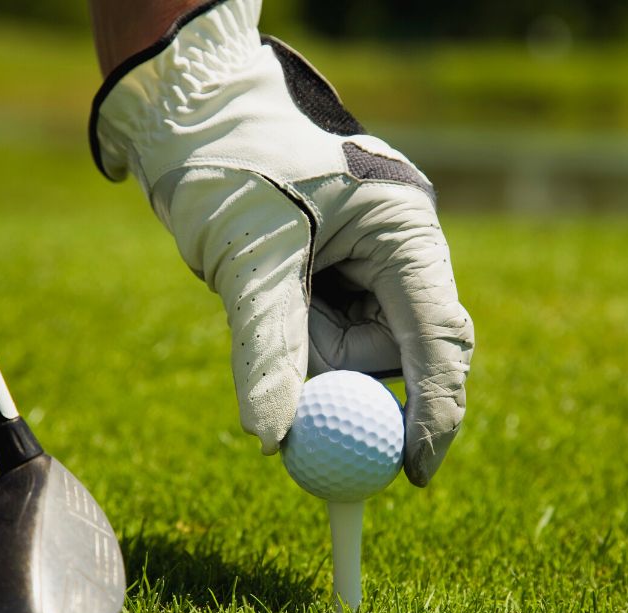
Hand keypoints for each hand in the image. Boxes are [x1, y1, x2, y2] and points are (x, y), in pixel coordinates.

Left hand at [89, 0, 472, 484]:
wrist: (189, 122)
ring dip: (311, 359)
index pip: (437, 334)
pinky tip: (267, 293)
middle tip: (301, 427)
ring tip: (259, 295)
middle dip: (348, 382)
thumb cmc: (227, 167)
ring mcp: (372, 267)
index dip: (435, 409)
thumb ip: (267, 346)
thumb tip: (273, 438)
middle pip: (402, 352)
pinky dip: (299, 348)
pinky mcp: (342, 282)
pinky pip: (331, 342)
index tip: (414, 473)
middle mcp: (399, 251)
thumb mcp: (247, 255)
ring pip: (359, 355)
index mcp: (403, 227)